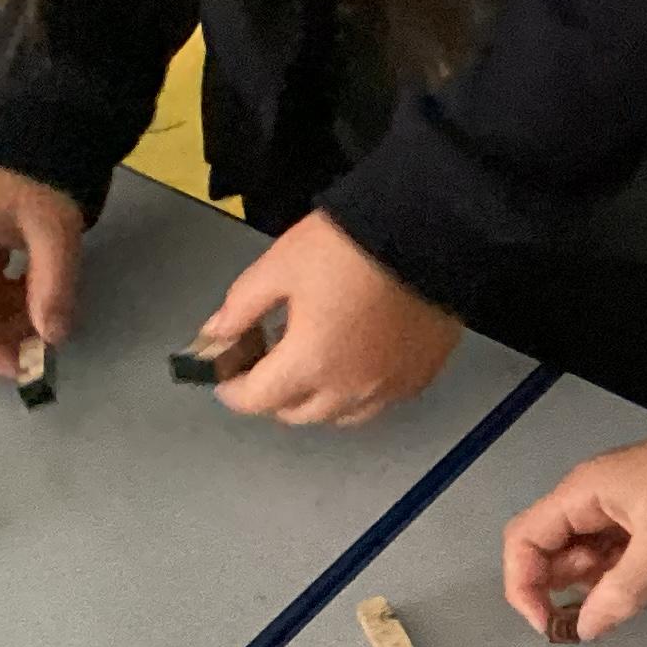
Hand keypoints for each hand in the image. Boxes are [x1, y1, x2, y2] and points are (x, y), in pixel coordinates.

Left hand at [201, 211, 460, 426]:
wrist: (430, 231)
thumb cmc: (352, 246)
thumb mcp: (280, 266)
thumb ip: (241, 307)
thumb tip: (216, 334)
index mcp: (308, 364)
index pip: (254, 400)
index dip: (230, 387)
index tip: (225, 369)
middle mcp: (349, 389)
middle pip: (295, 414)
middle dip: (272, 392)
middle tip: (267, 355)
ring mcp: (389, 387)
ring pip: (339, 415)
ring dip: (316, 397)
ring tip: (314, 357)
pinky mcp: (420, 375)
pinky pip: (380, 401)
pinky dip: (358, 391)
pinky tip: (356, 357)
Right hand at [500, 409, 646, 639]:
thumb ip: (620, 591)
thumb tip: (586, 627)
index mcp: (581, 495)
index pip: (523, 541)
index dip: (523, 586)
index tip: (548, 623)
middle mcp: (590, 499)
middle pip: (549, 550)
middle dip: (560, 588)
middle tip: (596, 613)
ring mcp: (616, 507)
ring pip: (583, 555)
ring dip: (594, 584)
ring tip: (627, 595)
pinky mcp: (643, 516)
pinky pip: (613, 553)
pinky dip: (618, 575)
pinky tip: (642, 585)